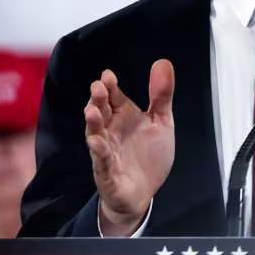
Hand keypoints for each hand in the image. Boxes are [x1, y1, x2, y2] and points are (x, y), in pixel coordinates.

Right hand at [84, 60, 175, 236]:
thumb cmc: (148, 155)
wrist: (143, 192)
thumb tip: (163, 62)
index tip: (108, 75)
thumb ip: (161, 95)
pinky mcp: (107, 172)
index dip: (110, 86)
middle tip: (98, 87)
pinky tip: (97, 143)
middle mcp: (111, 130)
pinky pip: (101, 161)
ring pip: (96, 134)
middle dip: (98, 99)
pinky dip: (99, 152)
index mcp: (123, 116)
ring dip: (93, 123)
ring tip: (92, 111)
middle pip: (101, 111)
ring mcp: (106, 151)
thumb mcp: (161, 122)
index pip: (113, 96)